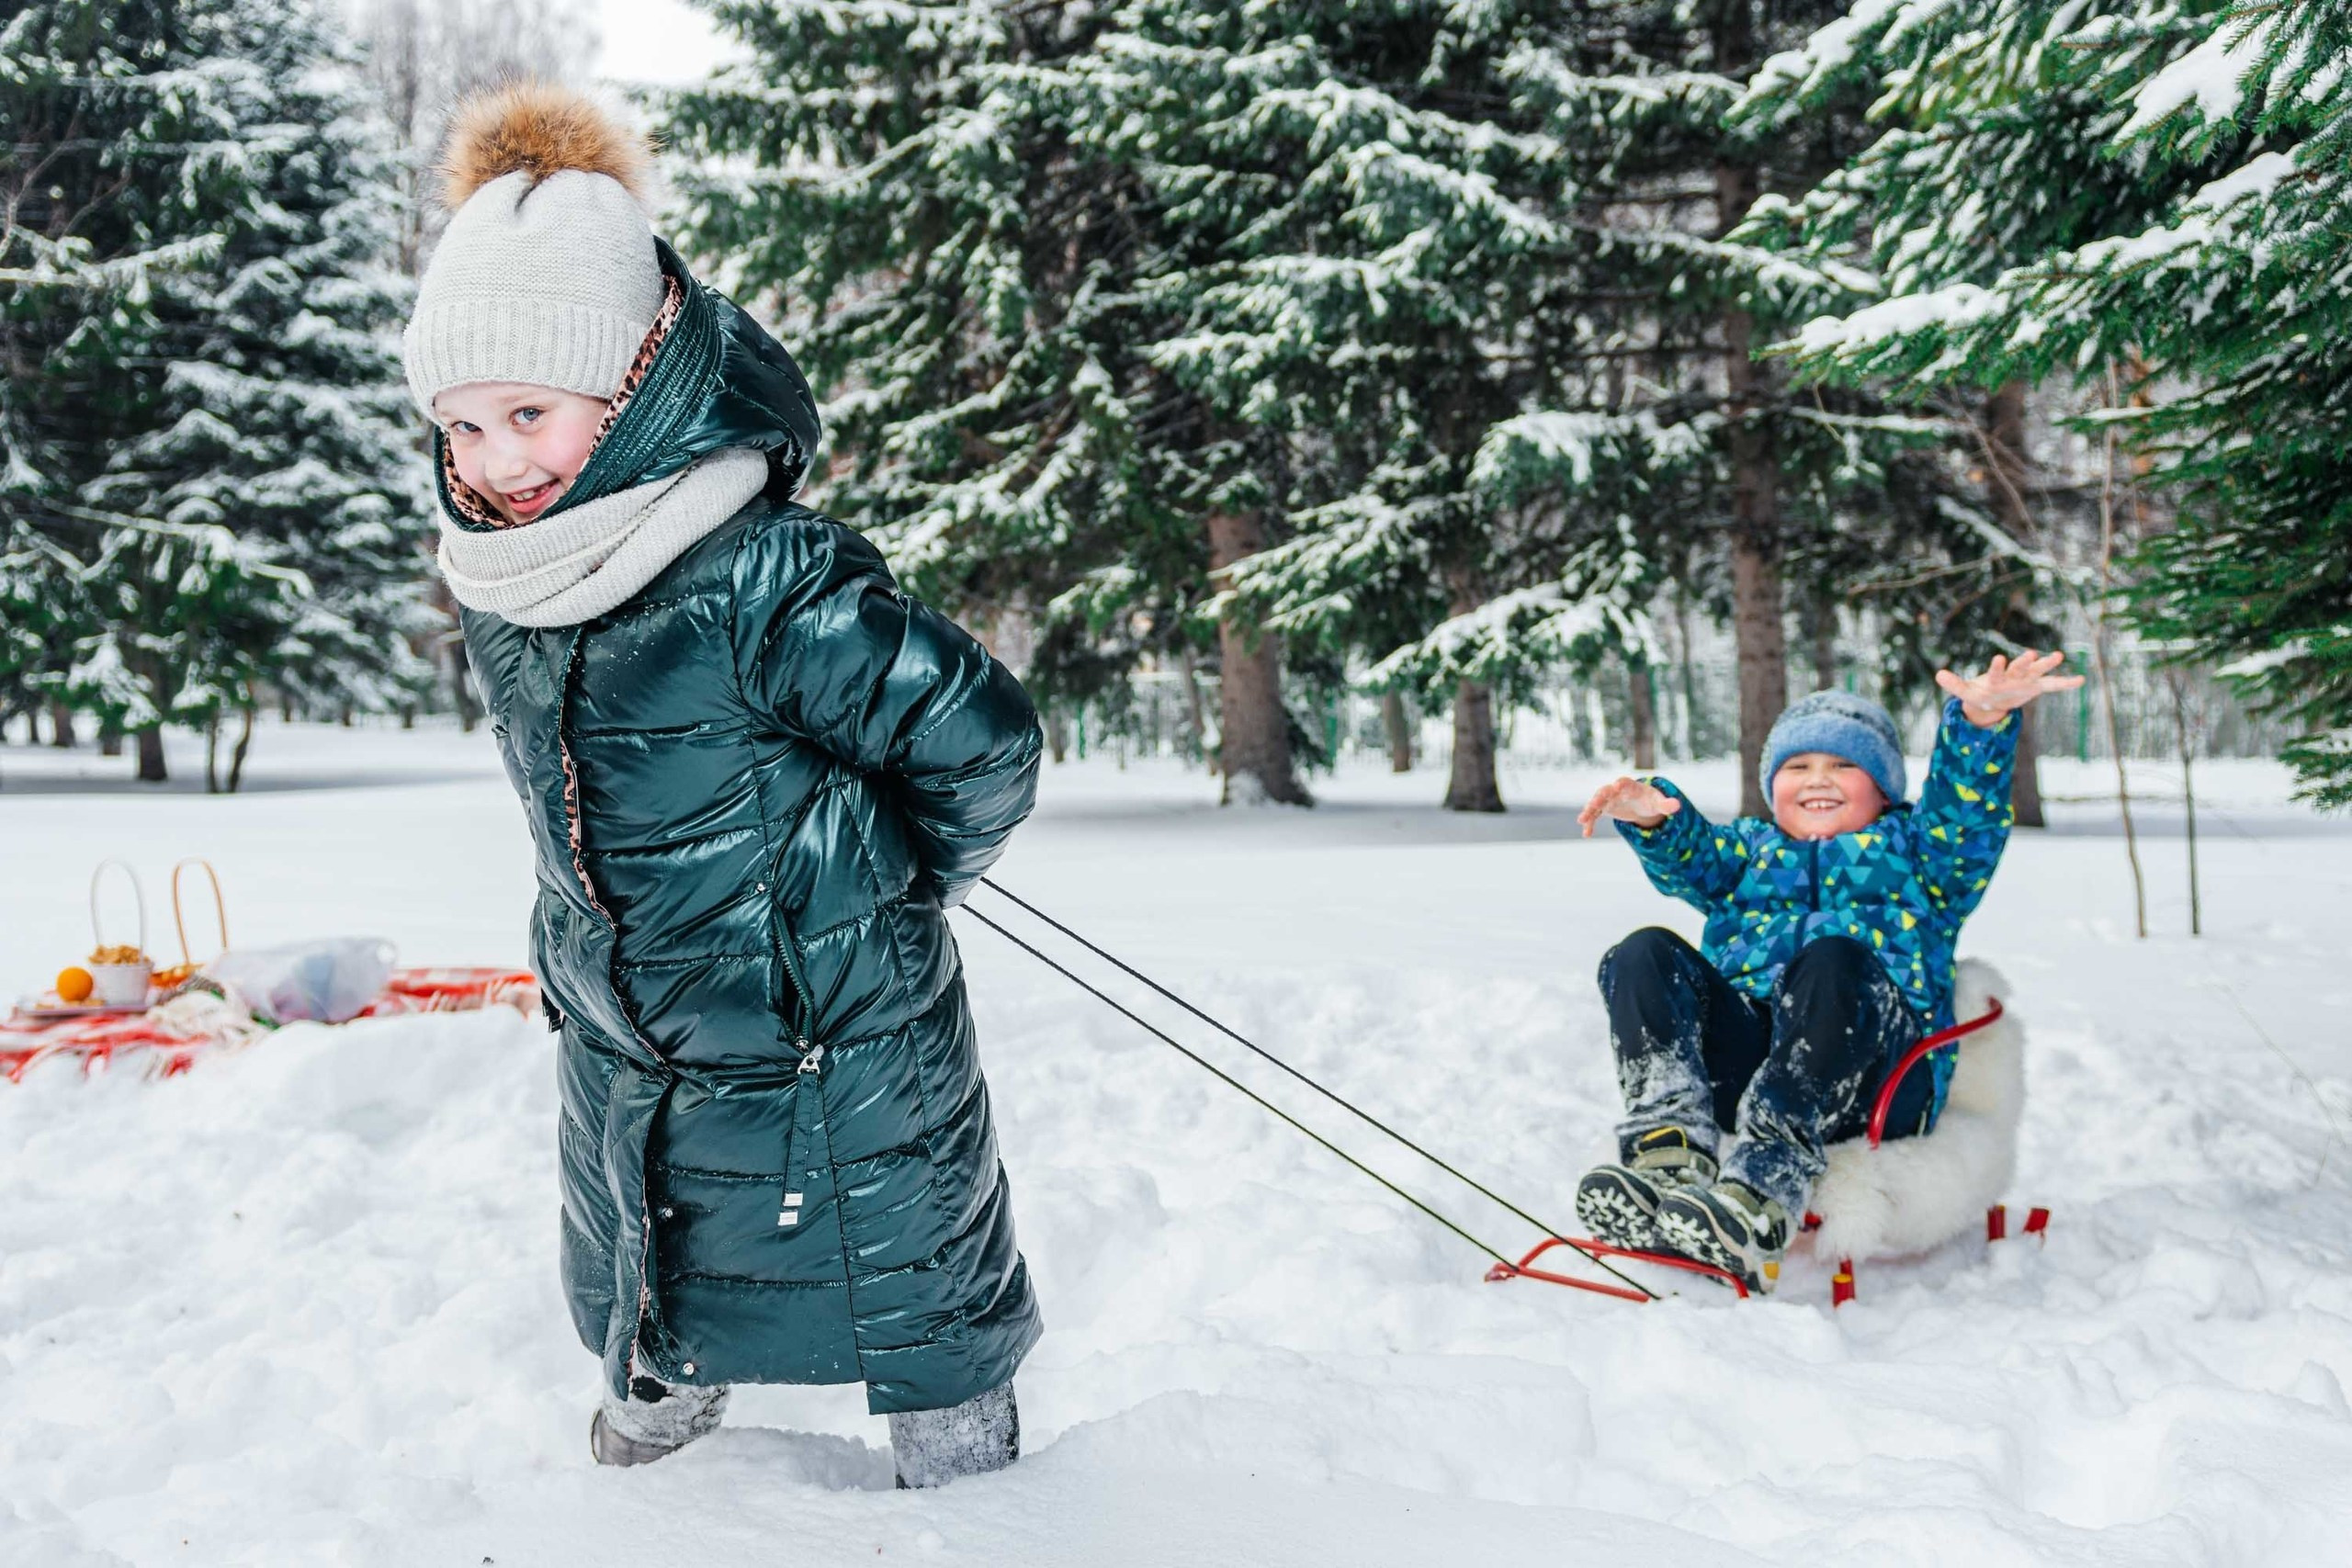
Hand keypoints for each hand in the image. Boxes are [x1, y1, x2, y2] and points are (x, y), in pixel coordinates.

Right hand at [1579, 775, 1679, 836]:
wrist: (1640, 804)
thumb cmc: (1650, 801)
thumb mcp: (1659, 803)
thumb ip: (1667, 804)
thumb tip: (1678, 806)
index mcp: (1631, 787)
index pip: (1625, 783)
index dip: (1621, 784)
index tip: (1617, 786)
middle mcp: (1616, 791)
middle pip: (1606, 791)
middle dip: (1599, 797)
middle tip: (1594, 803)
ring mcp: (1608, 800)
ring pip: (1596, 803)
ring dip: (1589, 810)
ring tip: (1581, 820)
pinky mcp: (1603, 809)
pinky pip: (1594, 816)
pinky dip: (1590, 823)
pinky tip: (1586, 835)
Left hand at [1934, 649, 2084, 726]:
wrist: (1994, 697)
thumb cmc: (1980, 693)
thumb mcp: (1966, 692)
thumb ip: (1954, 684)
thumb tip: (1937, 675)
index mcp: (1996, 678)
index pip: (1996, 672)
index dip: (1997, 667)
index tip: (1998, 658)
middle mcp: (2013, 676)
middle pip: (2019, 668)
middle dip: (2024, 663)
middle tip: (2030, 654)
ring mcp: (2026, 680)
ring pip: (2038, 672)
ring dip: (2047, 665)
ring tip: (2058, 655)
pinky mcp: (2036, 687)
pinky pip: (2053, 685)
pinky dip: (2066, 683)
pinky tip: (2081, 680)